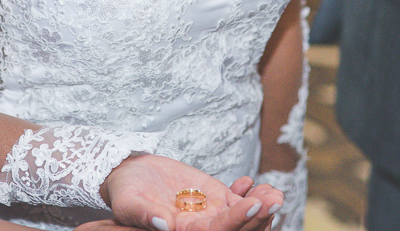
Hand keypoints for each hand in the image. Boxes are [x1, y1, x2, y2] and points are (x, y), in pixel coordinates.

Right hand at [103, 155, 281, 230]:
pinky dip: (247, 192)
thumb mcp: (127, 203)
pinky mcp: (213, 197)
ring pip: (241, 214)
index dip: (236, 222)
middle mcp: (200, 228)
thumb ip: (143, 215)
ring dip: (259, 204)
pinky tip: (250, 182)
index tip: (254, 205)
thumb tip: (163, 224)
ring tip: (273, 191)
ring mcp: (210, 213)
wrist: (129, 175)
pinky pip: (235, 200)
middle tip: (274, 198)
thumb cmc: (125, 191)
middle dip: (257, 215)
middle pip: (236, 228)